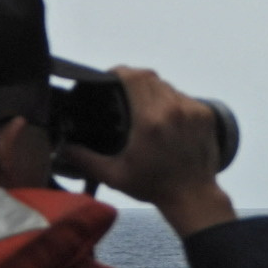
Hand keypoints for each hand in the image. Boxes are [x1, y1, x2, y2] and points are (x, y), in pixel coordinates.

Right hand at [60, 66, 236, 238]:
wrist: (193, 195)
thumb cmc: (152, 186)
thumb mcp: (113, 175)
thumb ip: (84, 158)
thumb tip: (60, 146)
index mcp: (150, 119)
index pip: (135, 77)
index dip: (120, 71)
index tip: (109, 78)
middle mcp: (174, 109)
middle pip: (150, 77)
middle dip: (133, 79)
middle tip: (121, 92)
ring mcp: (193, 110)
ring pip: (168, 86)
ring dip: (153, 90)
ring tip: (142, 105)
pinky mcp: (207, 114)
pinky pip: (184, 97)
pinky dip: (171, 100)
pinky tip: (163, 115)